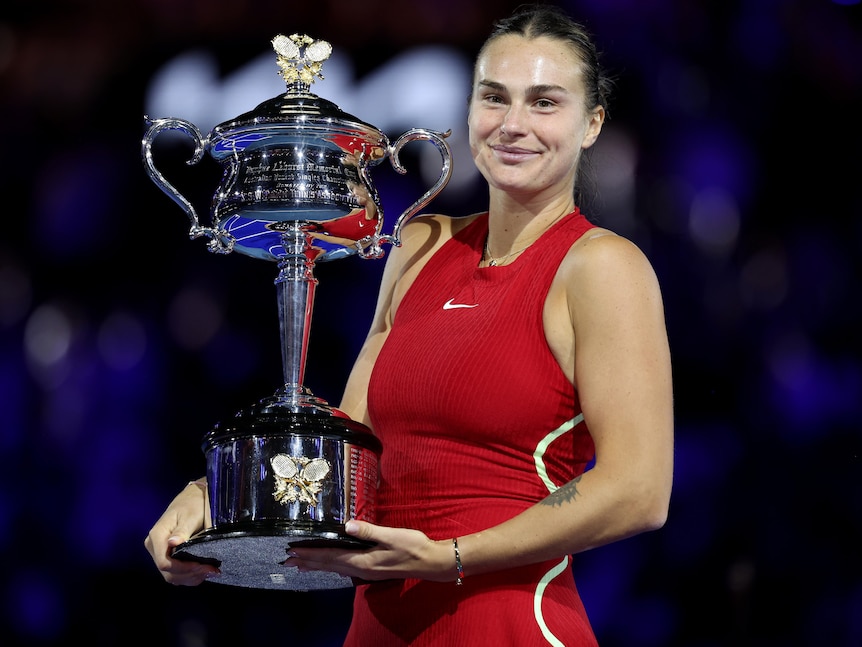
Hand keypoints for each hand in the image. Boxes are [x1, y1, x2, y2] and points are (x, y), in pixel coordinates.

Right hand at [143, 479, 217, 585]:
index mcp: (157, 536)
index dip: (183, 568)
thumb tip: (173, 543)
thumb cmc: (192, 504)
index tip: (202, 566)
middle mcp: (154, 546)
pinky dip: (190, 576)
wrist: (193, 499)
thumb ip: (182, 530)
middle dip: (190, 574)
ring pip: (172, 576)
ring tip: (210, 571)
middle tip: (212, 570)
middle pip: (168, 572)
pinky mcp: (167, 556)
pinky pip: (175, 574)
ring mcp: (159, 553)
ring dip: (191, 577)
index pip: (164, 562)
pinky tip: (203, 572)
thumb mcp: (190, 515)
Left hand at [285, 520, 454, 582]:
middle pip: (328, 566)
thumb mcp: (392, 536)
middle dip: (307, 562)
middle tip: (287, 561)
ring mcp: (366, 571)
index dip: (310, 554)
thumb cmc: (413, 547)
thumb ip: (368, 531)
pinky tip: (330, 565)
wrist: (431, 562)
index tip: (292, 551)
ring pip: (335, 568)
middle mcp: (360, 569)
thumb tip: (346, 525)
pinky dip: (331, 566)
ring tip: (301, 564)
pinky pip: (344, 568)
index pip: (330, 557)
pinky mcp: (372, 569)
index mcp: (362, 561)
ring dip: (317, 565)